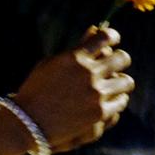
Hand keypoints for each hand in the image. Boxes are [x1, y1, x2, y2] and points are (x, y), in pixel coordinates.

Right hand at [12, 27, 132, 153]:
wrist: (27, 124)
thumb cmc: (35, 90)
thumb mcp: (49, 64)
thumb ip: (75, 48)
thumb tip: (94, 29)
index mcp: (74, 57)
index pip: (106, 37)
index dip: (113, 36)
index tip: (113, 41)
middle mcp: (88, 73)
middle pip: (122, 59)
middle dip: (119, 60)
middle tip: (115, 66)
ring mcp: (95, 94)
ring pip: (126, 82)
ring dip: (120, 82)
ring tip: (113, 86)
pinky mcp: (99, 113)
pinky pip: (121, 102)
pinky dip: (117, 100)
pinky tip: (110, 100)